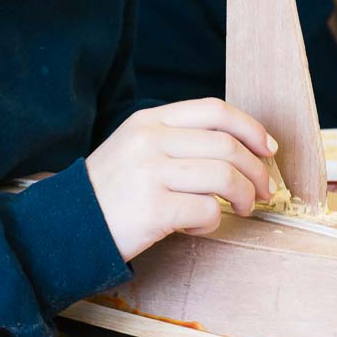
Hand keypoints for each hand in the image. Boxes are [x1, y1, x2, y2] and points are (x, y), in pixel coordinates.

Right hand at [85, 98, 275, 261]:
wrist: (68, 226)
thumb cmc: (112, 191)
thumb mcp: (137, 147)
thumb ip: (178, 139)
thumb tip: (239, 148)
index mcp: (149, 120)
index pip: (215, 110)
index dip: (251, 127)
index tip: (269, 148)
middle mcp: (150, 140)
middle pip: (226, 145)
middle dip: (257, 169)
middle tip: (263, 190)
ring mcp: (150, 173)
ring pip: (224, 177)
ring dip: (244, 196)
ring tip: (244, 209)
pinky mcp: (153, 209)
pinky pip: (207, 211)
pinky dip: (213, 222)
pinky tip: (200, 226)